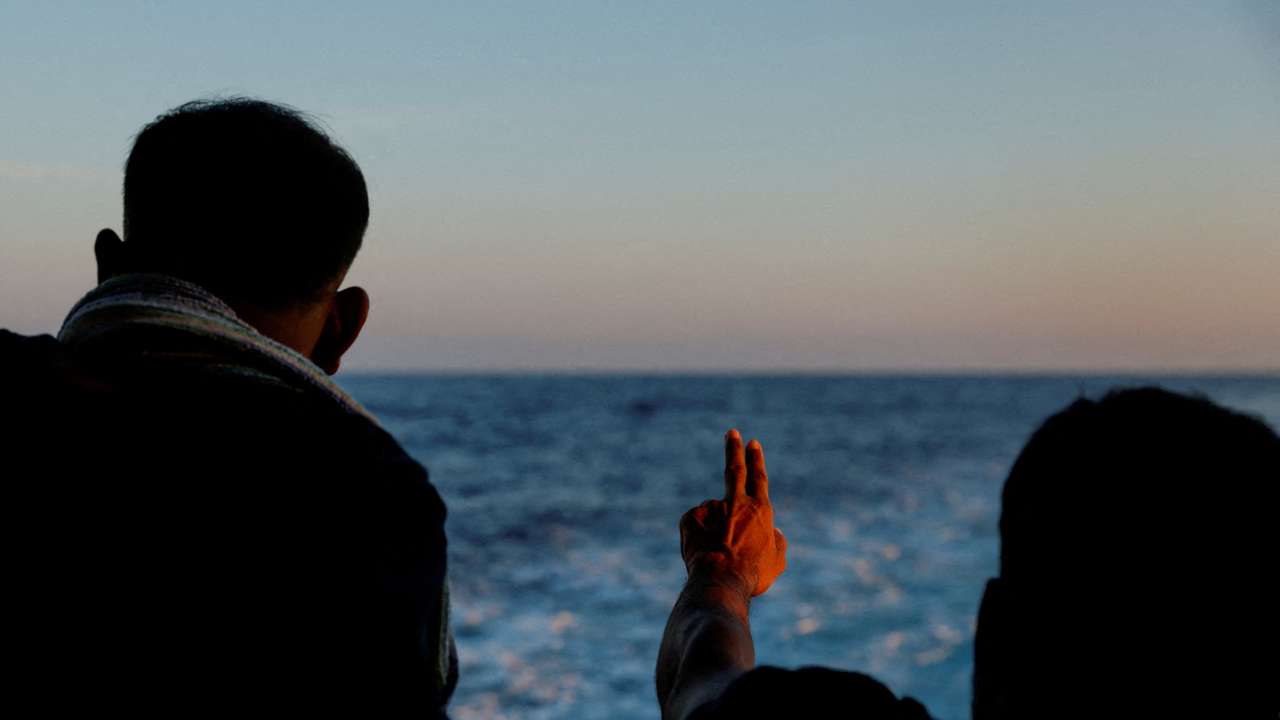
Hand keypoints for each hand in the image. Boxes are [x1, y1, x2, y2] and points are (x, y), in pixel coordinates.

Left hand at [680, 429, 786, 596]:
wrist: (720, 580)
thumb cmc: (752, 575)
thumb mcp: (776, 562)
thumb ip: (778, 543)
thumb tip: (775, 532)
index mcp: (760, 511)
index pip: (759, 478)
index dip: (756, 459)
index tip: (753, 443)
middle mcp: (736, 503)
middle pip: (735, 470)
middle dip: (734, 449)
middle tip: (731, 433)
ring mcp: (712, 508)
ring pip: (713, 516)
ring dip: (714, 532)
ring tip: (717, 557)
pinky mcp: (691, 517)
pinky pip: (695, 526)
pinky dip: (699, 537)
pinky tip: (703, 553)